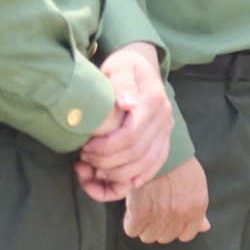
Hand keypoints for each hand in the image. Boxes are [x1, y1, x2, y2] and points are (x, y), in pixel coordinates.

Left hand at [78, 43, 171, 199]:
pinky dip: (133, 180)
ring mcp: (166, 133)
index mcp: (154, 102)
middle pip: (136, 155)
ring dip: (115, 175)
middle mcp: (164, 120)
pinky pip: (152, 168)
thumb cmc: (124, 67)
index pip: (131, 136)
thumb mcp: (120, 67)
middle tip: (83, 157)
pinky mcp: (162, 142)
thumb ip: (122, 82)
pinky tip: (114, 182)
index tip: (85, 147)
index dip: (106, 148)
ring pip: (144, 167)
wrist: (140, 68)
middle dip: (105, 162)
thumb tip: (127, 103)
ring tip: (93, 169)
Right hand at [122, 156, 210, 243]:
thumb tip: (205, 228)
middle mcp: (180, 214)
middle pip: (165, 237)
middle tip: (154, 210)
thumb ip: (199, 211)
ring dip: (144, 225)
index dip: (176, 228)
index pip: (186, 235)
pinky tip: (134, 207)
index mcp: (197, 208)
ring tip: (144, 207)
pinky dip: (130, 221)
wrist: (159, 151)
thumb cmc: (179, 166)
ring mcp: (160, 214)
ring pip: (148, 236)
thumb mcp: (197, 186)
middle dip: (159, 227)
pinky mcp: (140, 212)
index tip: (169, 219)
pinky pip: (132, 230)